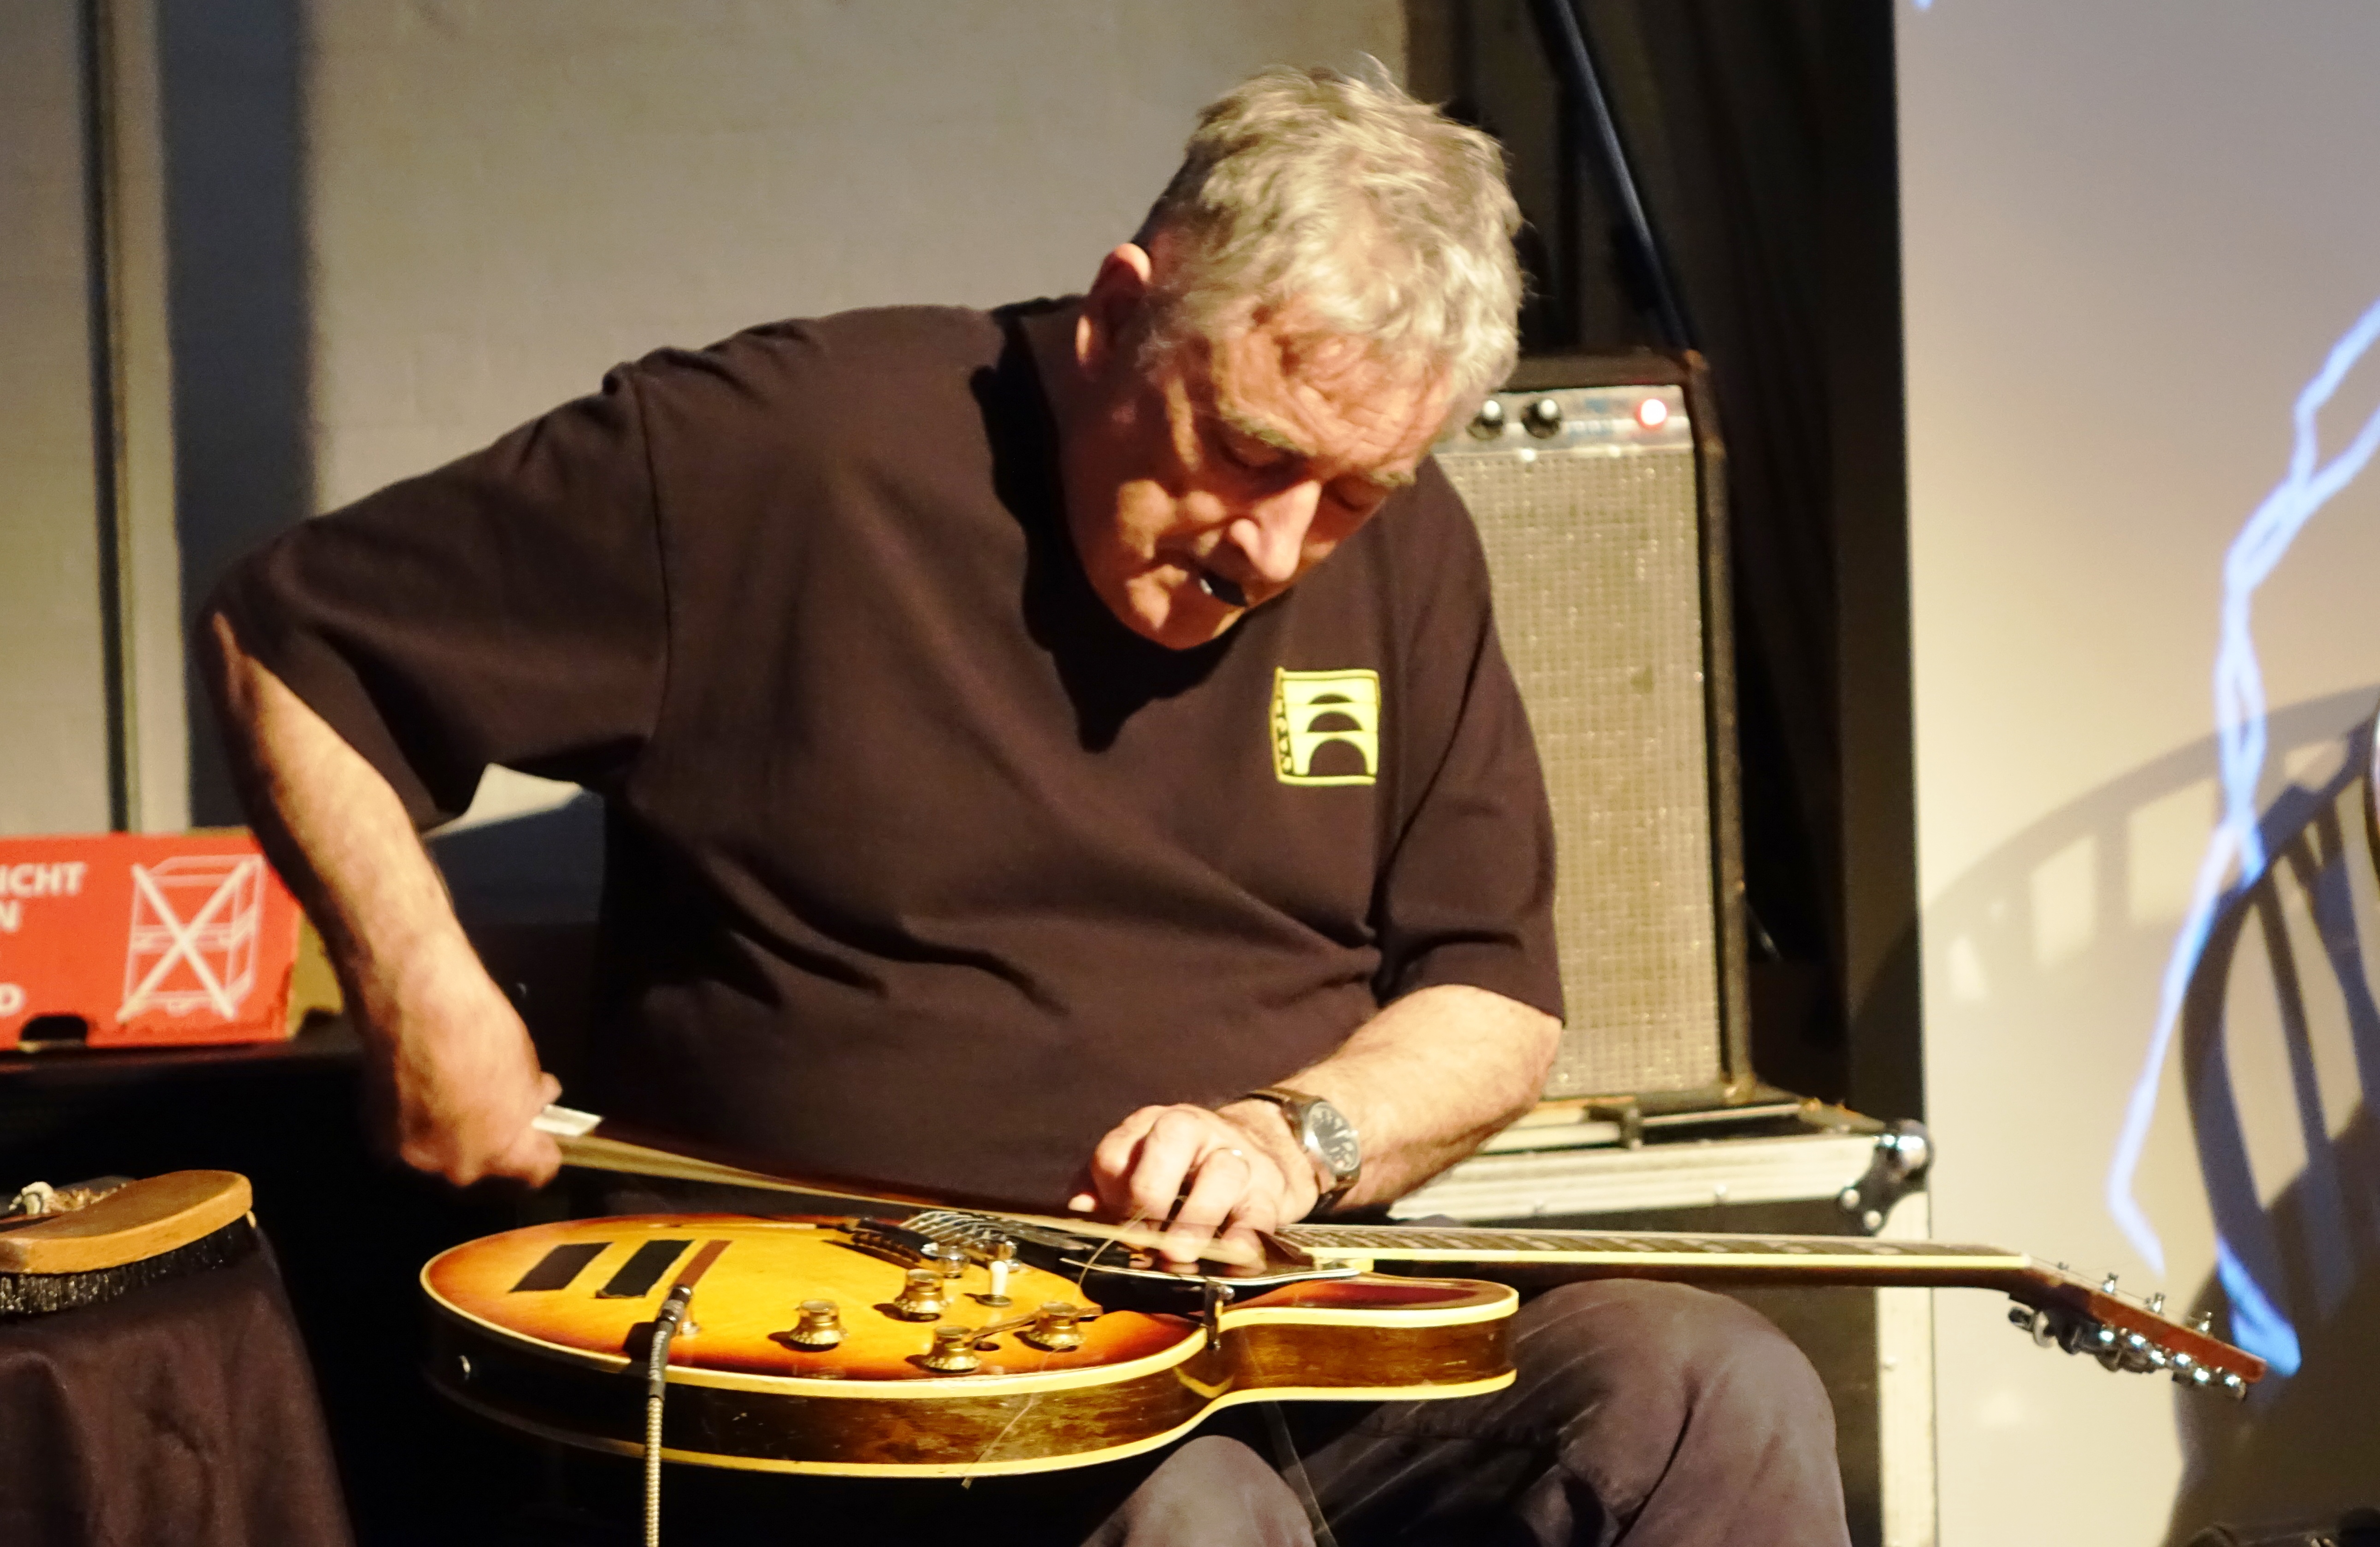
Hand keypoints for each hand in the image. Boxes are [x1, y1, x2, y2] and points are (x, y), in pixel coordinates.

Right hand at [355, 942, 560, 1187]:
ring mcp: (411, 1155)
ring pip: (441, 1155)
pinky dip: (416, 1121)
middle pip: (484, 1166)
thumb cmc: (479, 1030)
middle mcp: (455, 1166)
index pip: (538, 1169)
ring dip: (449, 1133)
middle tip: (491, 1106)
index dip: (543, 1148)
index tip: (541, 1132)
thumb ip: (529, 1098)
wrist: (415, 1005)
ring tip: (450, 1096)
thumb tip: (538, 1100)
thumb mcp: (524, 1065)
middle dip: (490, 1140)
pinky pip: (407, 1138)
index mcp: (501, 1151)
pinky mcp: (376, 1137)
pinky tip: (419, 1092)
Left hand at [1067, 1101, 1317, 1266]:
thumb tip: (1079, 1210)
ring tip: (1180, 1256)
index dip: (1110, 1193)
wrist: (1264, 1153)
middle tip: (1144, 1238)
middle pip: (1173, 1137)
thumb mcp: (1141, 1166)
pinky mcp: (1269, 1192)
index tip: (1113, 1229)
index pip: (1119, 1150)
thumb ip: (1103, 1187)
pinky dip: (1243, 1242)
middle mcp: (1196, 1130)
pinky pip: (1259, 1215)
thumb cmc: (1186, 1170)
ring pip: (1222, 1172)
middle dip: (1151, 1192)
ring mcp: (1237, 1156)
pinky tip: (1227, 1263)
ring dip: (1196, 1219)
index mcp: (1152, 1126)